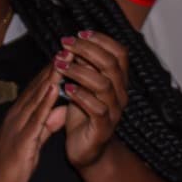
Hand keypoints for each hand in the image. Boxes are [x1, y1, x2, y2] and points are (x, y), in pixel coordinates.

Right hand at [0, 66, 65, 181]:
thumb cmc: (11, 166)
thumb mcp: (33, 142)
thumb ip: (47, 125)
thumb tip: (62, 110)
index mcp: (20, 117)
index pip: (38, 90)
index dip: (52, 72)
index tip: (67, 55)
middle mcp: (18, 116)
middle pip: (38, 88)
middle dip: (54, 68)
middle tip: (68, 47)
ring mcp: (18, 126)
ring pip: (38, 97)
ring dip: (51, 77)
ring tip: (64, 59)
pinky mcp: (22, 140)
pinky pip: (37, 118)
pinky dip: (46, 101)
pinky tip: (55, 88)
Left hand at [56, 31, 129, 169]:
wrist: (86, 149)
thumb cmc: (82, 114)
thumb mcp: (82, 86)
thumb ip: (82, 68)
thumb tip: (73, 43)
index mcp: (117, 81)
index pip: (120, 53)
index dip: (102, 40)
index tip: (80, 33)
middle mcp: (120, 93)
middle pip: (111, 64)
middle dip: (88, 50)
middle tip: (66, 44)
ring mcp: (114, 111)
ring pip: (104, 85)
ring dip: (80, 71)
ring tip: (61, 65)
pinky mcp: (104, 127)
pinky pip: (97, 109)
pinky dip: (81, 96)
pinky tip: (66, 88)